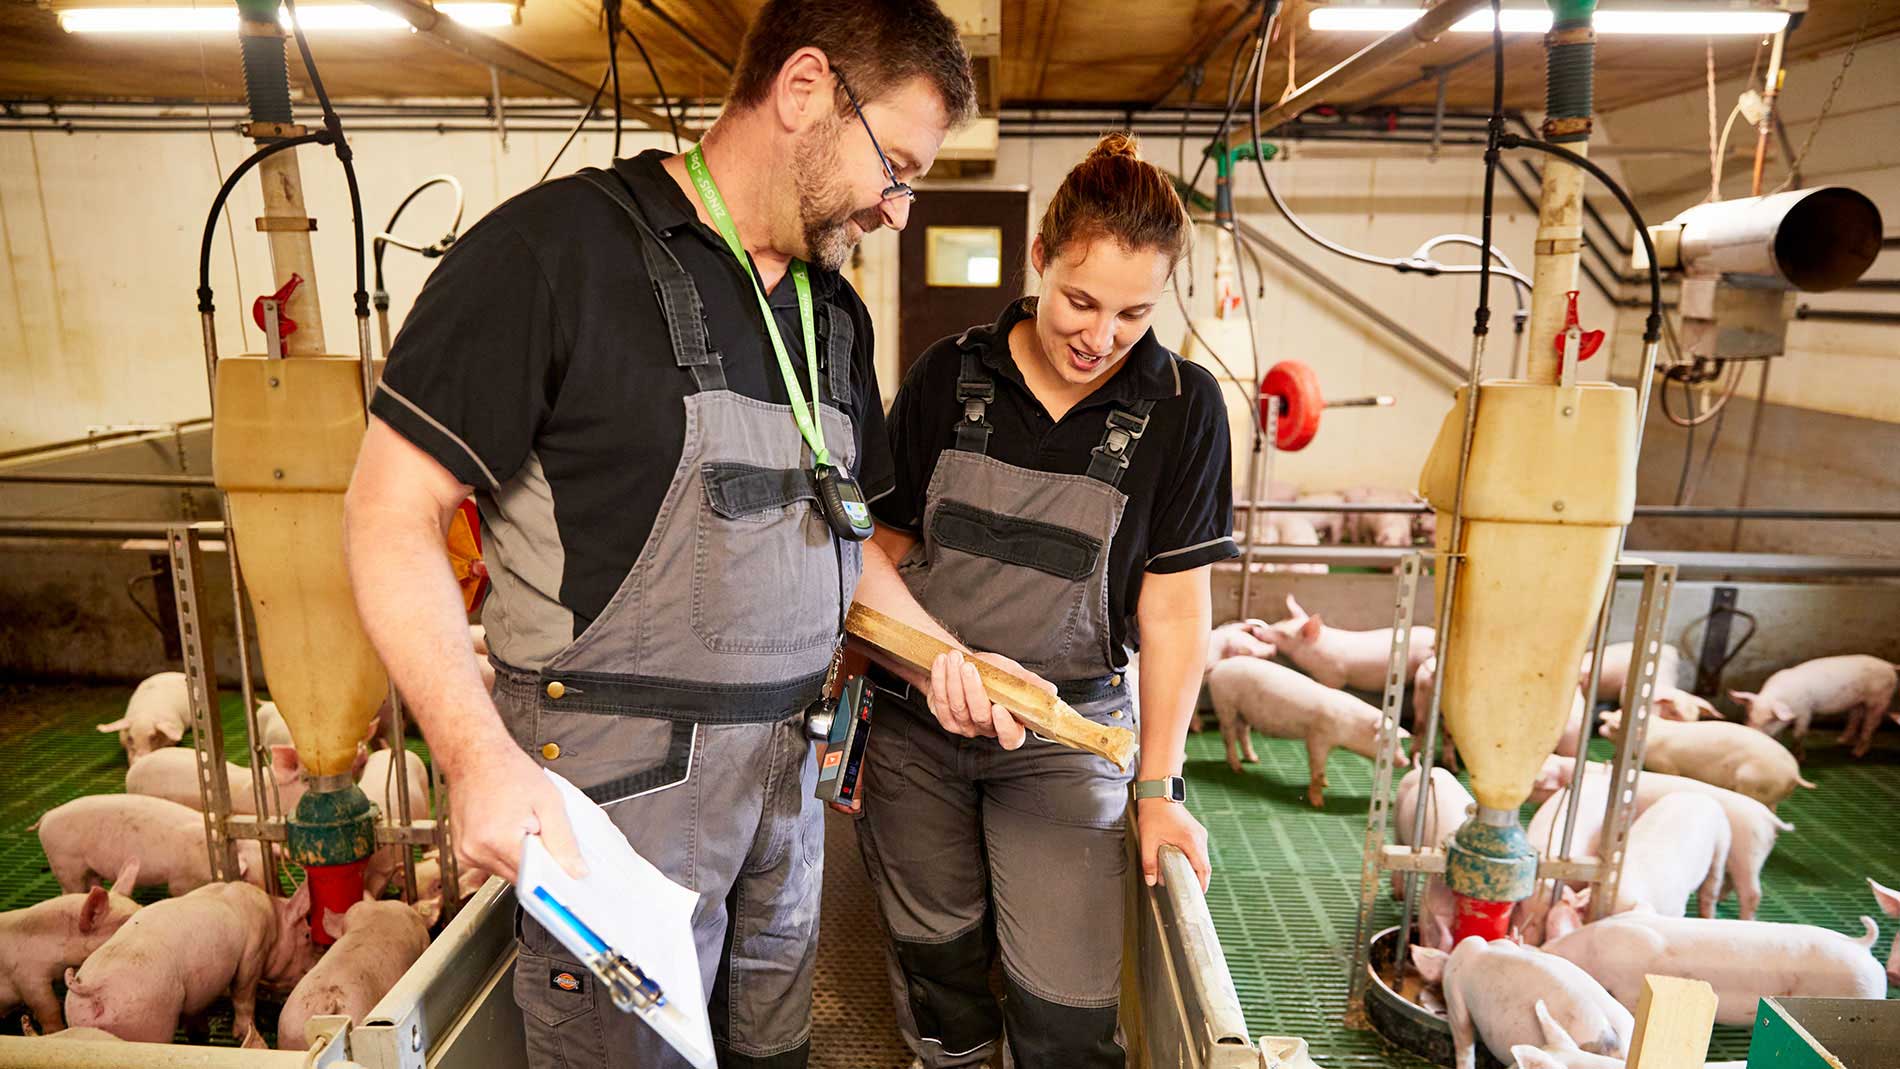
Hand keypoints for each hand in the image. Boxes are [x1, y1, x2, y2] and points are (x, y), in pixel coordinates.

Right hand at [447, 739, 586, 884]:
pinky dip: (506, 852)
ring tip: (522, 824)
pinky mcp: (462, 852)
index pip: (534, 879)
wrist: (474, 754)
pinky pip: (493, 864)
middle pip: (521, 878)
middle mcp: (477, 851)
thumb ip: (563, 840)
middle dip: (538, 863)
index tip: (567, 875)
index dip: (554, 876)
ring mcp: (466, 854)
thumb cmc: (507, 770)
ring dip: (521, 857)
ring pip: (507, 872)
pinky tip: (508, 828)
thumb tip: (576, 870)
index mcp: (498, 840)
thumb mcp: (548, 801)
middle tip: (542, 833)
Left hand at [925, 649, 1051, 749]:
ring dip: (953, 680)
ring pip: (958, 707)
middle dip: (973, 690)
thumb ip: (1030, 685)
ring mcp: (965, 727)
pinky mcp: (946, 719)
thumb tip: (1051, 693)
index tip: (998, 707)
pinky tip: (942, 662)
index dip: (1004, 727)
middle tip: (969, 667)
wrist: (965, 666)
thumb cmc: (993, 674)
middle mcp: (986, 729)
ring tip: (954, 658)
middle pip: (980, 716)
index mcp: (1009, 724)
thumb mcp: (1013, 676)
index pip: (1010, 738)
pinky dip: (940, 680)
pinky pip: (941, 702)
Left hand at [1136, 797, 1209, 890]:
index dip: (1202, 884)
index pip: (1203, 869)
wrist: (1159, 792)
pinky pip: (1198, 850)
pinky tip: (1183, 865)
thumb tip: (1151, 881)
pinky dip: (1194, 860)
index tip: (1198, 896)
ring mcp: (1200, 833)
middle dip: (1199, 880)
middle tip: (1191, 892)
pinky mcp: (1196, 831)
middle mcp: (1200, 837)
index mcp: (1191, 841)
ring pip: (1202, 858)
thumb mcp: (1148, 840)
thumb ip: (1149, 862)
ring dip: (1196, 870)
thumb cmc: (1154, 813)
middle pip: (1205, 865)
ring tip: (1185, 881)